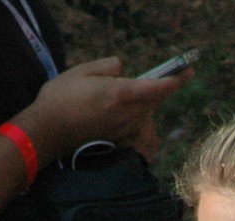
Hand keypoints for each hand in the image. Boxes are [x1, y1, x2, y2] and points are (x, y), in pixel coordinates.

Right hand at [16, 58, 186, 162]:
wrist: (47, 132)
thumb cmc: (61, 97)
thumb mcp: (83, 71)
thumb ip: (109, 67)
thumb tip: (123, 71)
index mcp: (121, 94)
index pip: (157, 87)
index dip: (175, 79)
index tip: (187, 72)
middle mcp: (128, 114)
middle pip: (154, 101)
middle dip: (156, 89)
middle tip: (151, 80)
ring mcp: (124, 130)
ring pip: (144, 113)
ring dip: (141, 103)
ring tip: (116, 97)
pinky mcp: (118, 140)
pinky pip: (134, 125)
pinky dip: (132, 116)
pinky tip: (112, 112)